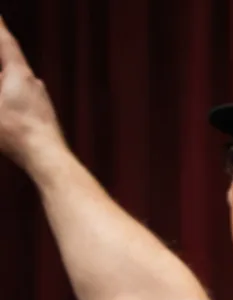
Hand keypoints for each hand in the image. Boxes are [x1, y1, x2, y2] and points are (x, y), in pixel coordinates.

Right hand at [0, 16, 66, 170]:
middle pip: (10, 61)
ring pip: (15, 80)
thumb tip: (2, 84)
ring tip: (3, 82)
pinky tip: (7, 107)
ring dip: (4, 77)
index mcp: (19, 73)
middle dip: (1, 54)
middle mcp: (33, 81)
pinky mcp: (42, 112)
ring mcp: (40, 97)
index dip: (0, 28)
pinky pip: (21, 96)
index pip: (6, 42)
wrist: (47, 156)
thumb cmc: (16, 132)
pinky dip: (8, 94)